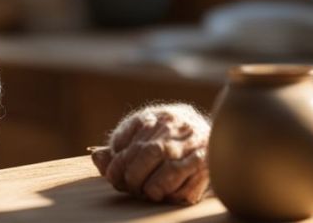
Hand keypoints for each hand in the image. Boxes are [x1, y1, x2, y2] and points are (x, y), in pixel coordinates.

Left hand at [90, 103, 209, 204]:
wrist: (215, 132)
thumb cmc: (165, 136)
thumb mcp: (140, 132)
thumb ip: (118, 146)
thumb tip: (96, 157)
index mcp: (158, 116)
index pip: (134, 137)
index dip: (120, 161)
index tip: (112, 176)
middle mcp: (179, 127)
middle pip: (153, 152)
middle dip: (136, 174)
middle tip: (130, 185)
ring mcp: (197, 145)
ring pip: (173, 169)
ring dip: (156, 185)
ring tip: (148, 192)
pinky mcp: (211, 166)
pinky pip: (193, 184)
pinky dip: (178, 194)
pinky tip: (168, 196)